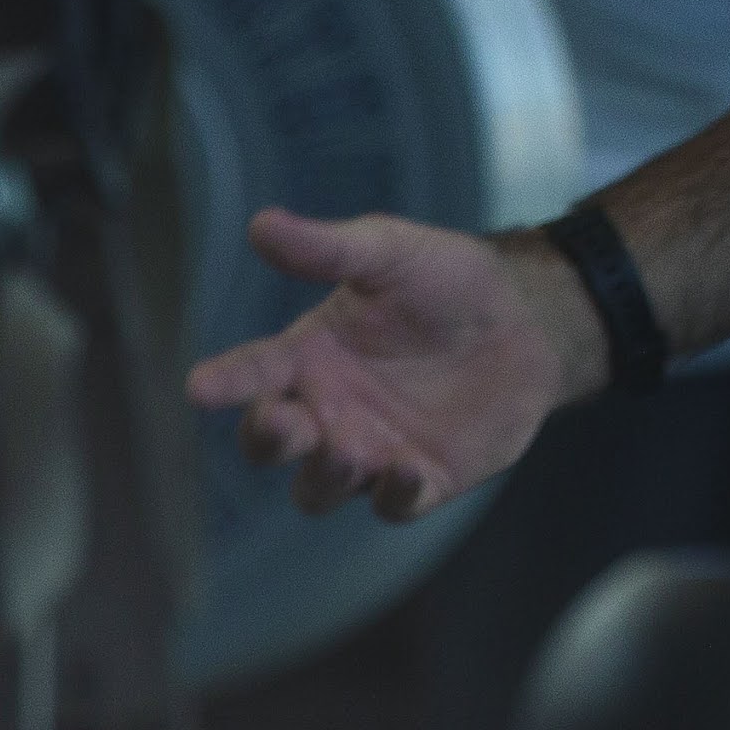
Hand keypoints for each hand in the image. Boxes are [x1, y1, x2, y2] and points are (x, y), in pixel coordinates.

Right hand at [181, 209, 591, 520]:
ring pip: (321, 487)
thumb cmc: (449, 282)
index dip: (226, 381)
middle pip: (273, 443)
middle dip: (268, 437)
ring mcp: (371, 452)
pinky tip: (404, 471)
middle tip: (282, 419)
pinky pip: (394, 505)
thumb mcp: (391, 253)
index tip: (200, 386)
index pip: (253, 373)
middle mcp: (328, 411)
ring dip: (325, 474)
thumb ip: (328, 249)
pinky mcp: (422, 480)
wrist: (529, 319)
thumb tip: (261, 223)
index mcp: (310, 357)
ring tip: (345, 447)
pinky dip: (394, 496)